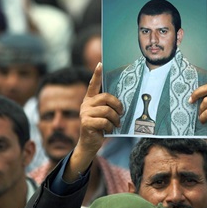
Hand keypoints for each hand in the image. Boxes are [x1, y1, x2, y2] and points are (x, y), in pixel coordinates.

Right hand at [66, 63, 122, 181]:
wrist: (89, 144)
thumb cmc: (101, 128)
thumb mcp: (105, 115)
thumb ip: (108, 106)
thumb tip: (122, 101)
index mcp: (90, 99)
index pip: (93, 84)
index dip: (97, 74)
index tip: (100, 63)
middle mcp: (86, 104)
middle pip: (106, 97)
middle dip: (117, 105)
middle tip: (121, 113)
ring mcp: (84, 113)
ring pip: (107, 111)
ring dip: (115, 119)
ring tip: (116, 124)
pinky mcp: (86, 122)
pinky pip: (104, 121)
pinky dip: (110, 126)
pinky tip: (109, 130)